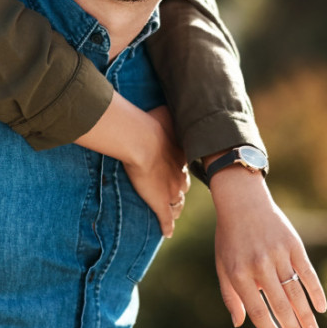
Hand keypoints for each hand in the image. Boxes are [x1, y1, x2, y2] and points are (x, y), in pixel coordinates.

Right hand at [75, 97, 188, 237]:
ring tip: (172, 211)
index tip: (179, 167)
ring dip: (175, 208)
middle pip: (183, 186)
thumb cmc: (152, 123)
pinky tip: (167, 232)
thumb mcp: (165, 111)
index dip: (181, 168)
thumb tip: (172, 95)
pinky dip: (167, 226)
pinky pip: (166, 219)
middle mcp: (180, 175)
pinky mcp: (159, 203)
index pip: (184, 166)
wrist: (142, 139)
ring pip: (177, 204)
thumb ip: (167, 108)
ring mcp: (171, 191)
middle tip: (177, 190)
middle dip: (180, 188)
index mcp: (181, 156)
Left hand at [210, 167, 326, 327]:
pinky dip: (315, 291)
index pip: (258, 311)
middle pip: (280, 305)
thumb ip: (231, 296)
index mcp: (239, 274)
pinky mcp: (293, 244)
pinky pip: (307, 272)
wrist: (243, 201)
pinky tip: (321, 308)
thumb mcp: (223, 266)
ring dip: (306, 315)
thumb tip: (240, 323)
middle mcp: (260, 265)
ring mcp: (278, 254)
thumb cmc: (230, 238)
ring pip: (295, 292)